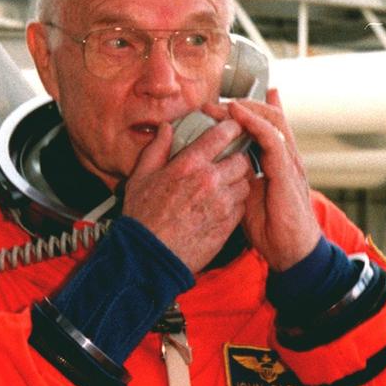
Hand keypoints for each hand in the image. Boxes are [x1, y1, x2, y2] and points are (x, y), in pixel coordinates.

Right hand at [122, 120, 253, 272]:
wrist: (149, 257)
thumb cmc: (142, 219)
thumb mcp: (141, 177)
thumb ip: (156, 149)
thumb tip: (166, 129)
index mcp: (189, 164)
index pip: (224, 134)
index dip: (232, 129)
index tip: (232, 130)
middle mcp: (209, 181)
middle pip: (241, 160)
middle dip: (237, 159)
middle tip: (229, 162)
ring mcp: (221, 204)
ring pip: (244, 184)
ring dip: (237, 183)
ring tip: (224, 187)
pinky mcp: (227, 225)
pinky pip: (241, 207)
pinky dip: (235, 205)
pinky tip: (221, 206)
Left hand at [205, 90, 321, 270]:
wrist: (291, 251)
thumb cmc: (271, 227)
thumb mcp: (248, 197)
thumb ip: (239, 177)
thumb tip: (218, 166)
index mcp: (277, 161)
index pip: (265, 127)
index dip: (246, 113)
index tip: (218, 108)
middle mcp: (286, 156)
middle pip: (269, 117)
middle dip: (242, 106)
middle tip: (214, 103)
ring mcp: (289, 162)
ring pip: (272, 122)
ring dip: (246, 109)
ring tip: (223, 104)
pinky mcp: (287, 172)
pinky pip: (273, 139)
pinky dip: (255, 124)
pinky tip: (238, 116)